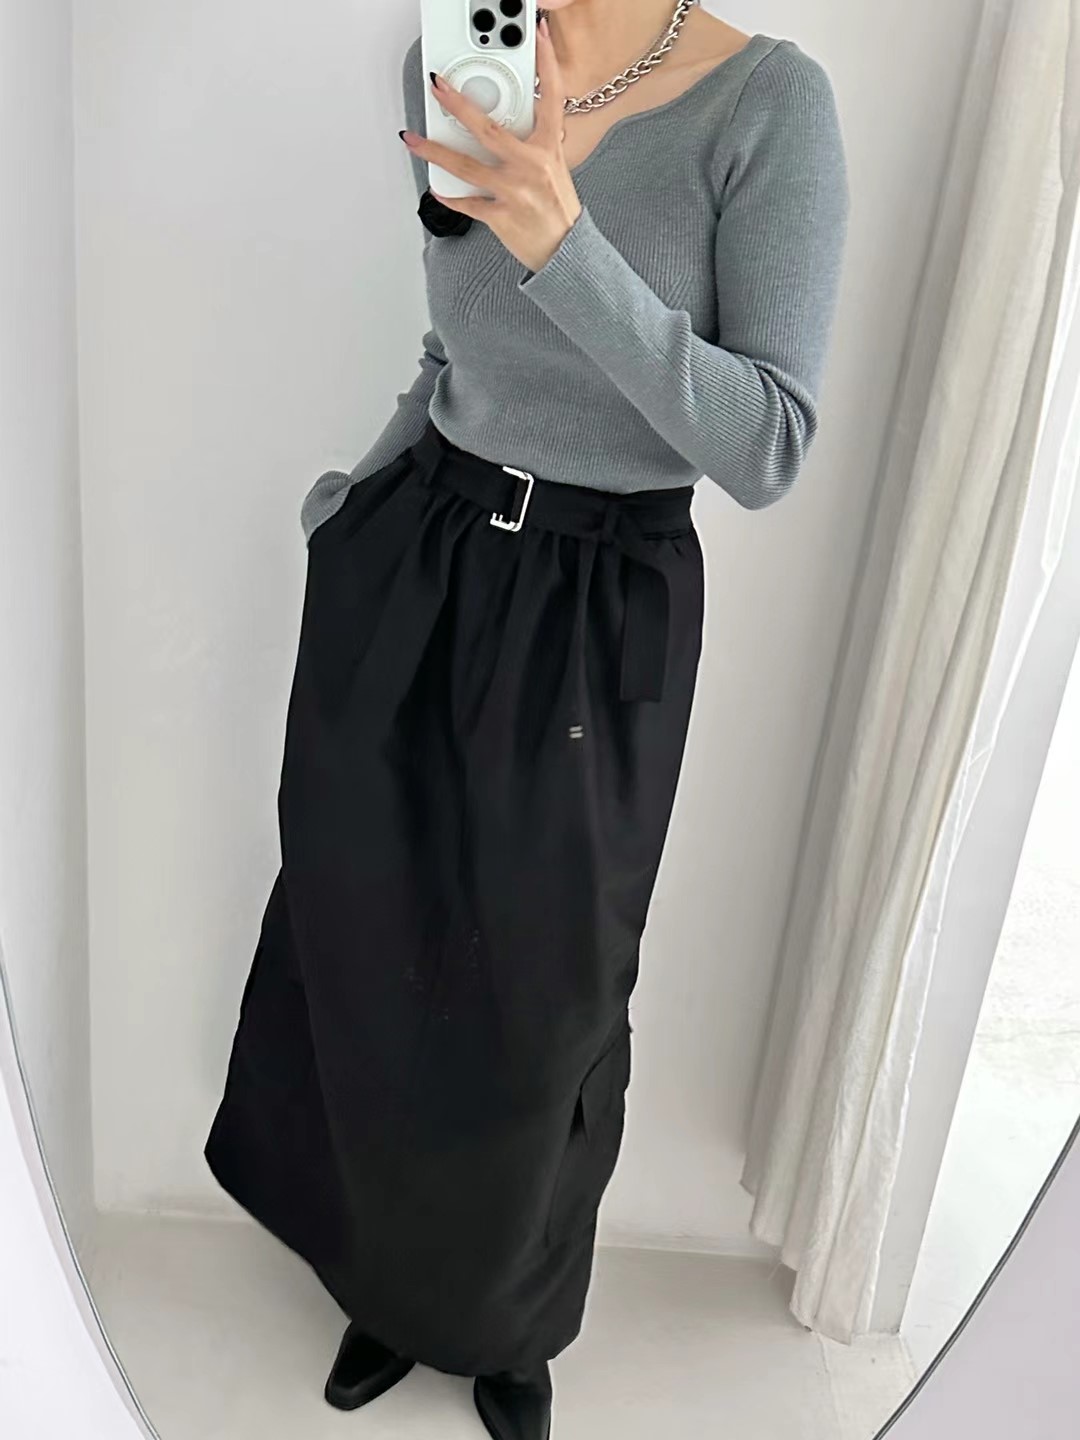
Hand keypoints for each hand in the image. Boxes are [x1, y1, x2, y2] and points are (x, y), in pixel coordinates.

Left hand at [401, 17, 582, 272]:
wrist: (566, 253)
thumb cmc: (557, 210)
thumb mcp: (555, 168)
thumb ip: (534, 143)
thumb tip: (509, 125)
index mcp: (548, 149)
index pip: (551, 97)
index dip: (546, 63)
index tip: (538, 34)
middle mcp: (532, 166)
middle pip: (489, 128)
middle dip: (457, 104)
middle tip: (437, 85)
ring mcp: (515, 192)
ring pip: (466, 166)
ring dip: (434, 151)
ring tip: (413, 139)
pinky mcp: (501, 217)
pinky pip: (468, 203)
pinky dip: (450, 196)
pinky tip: (437, 188)